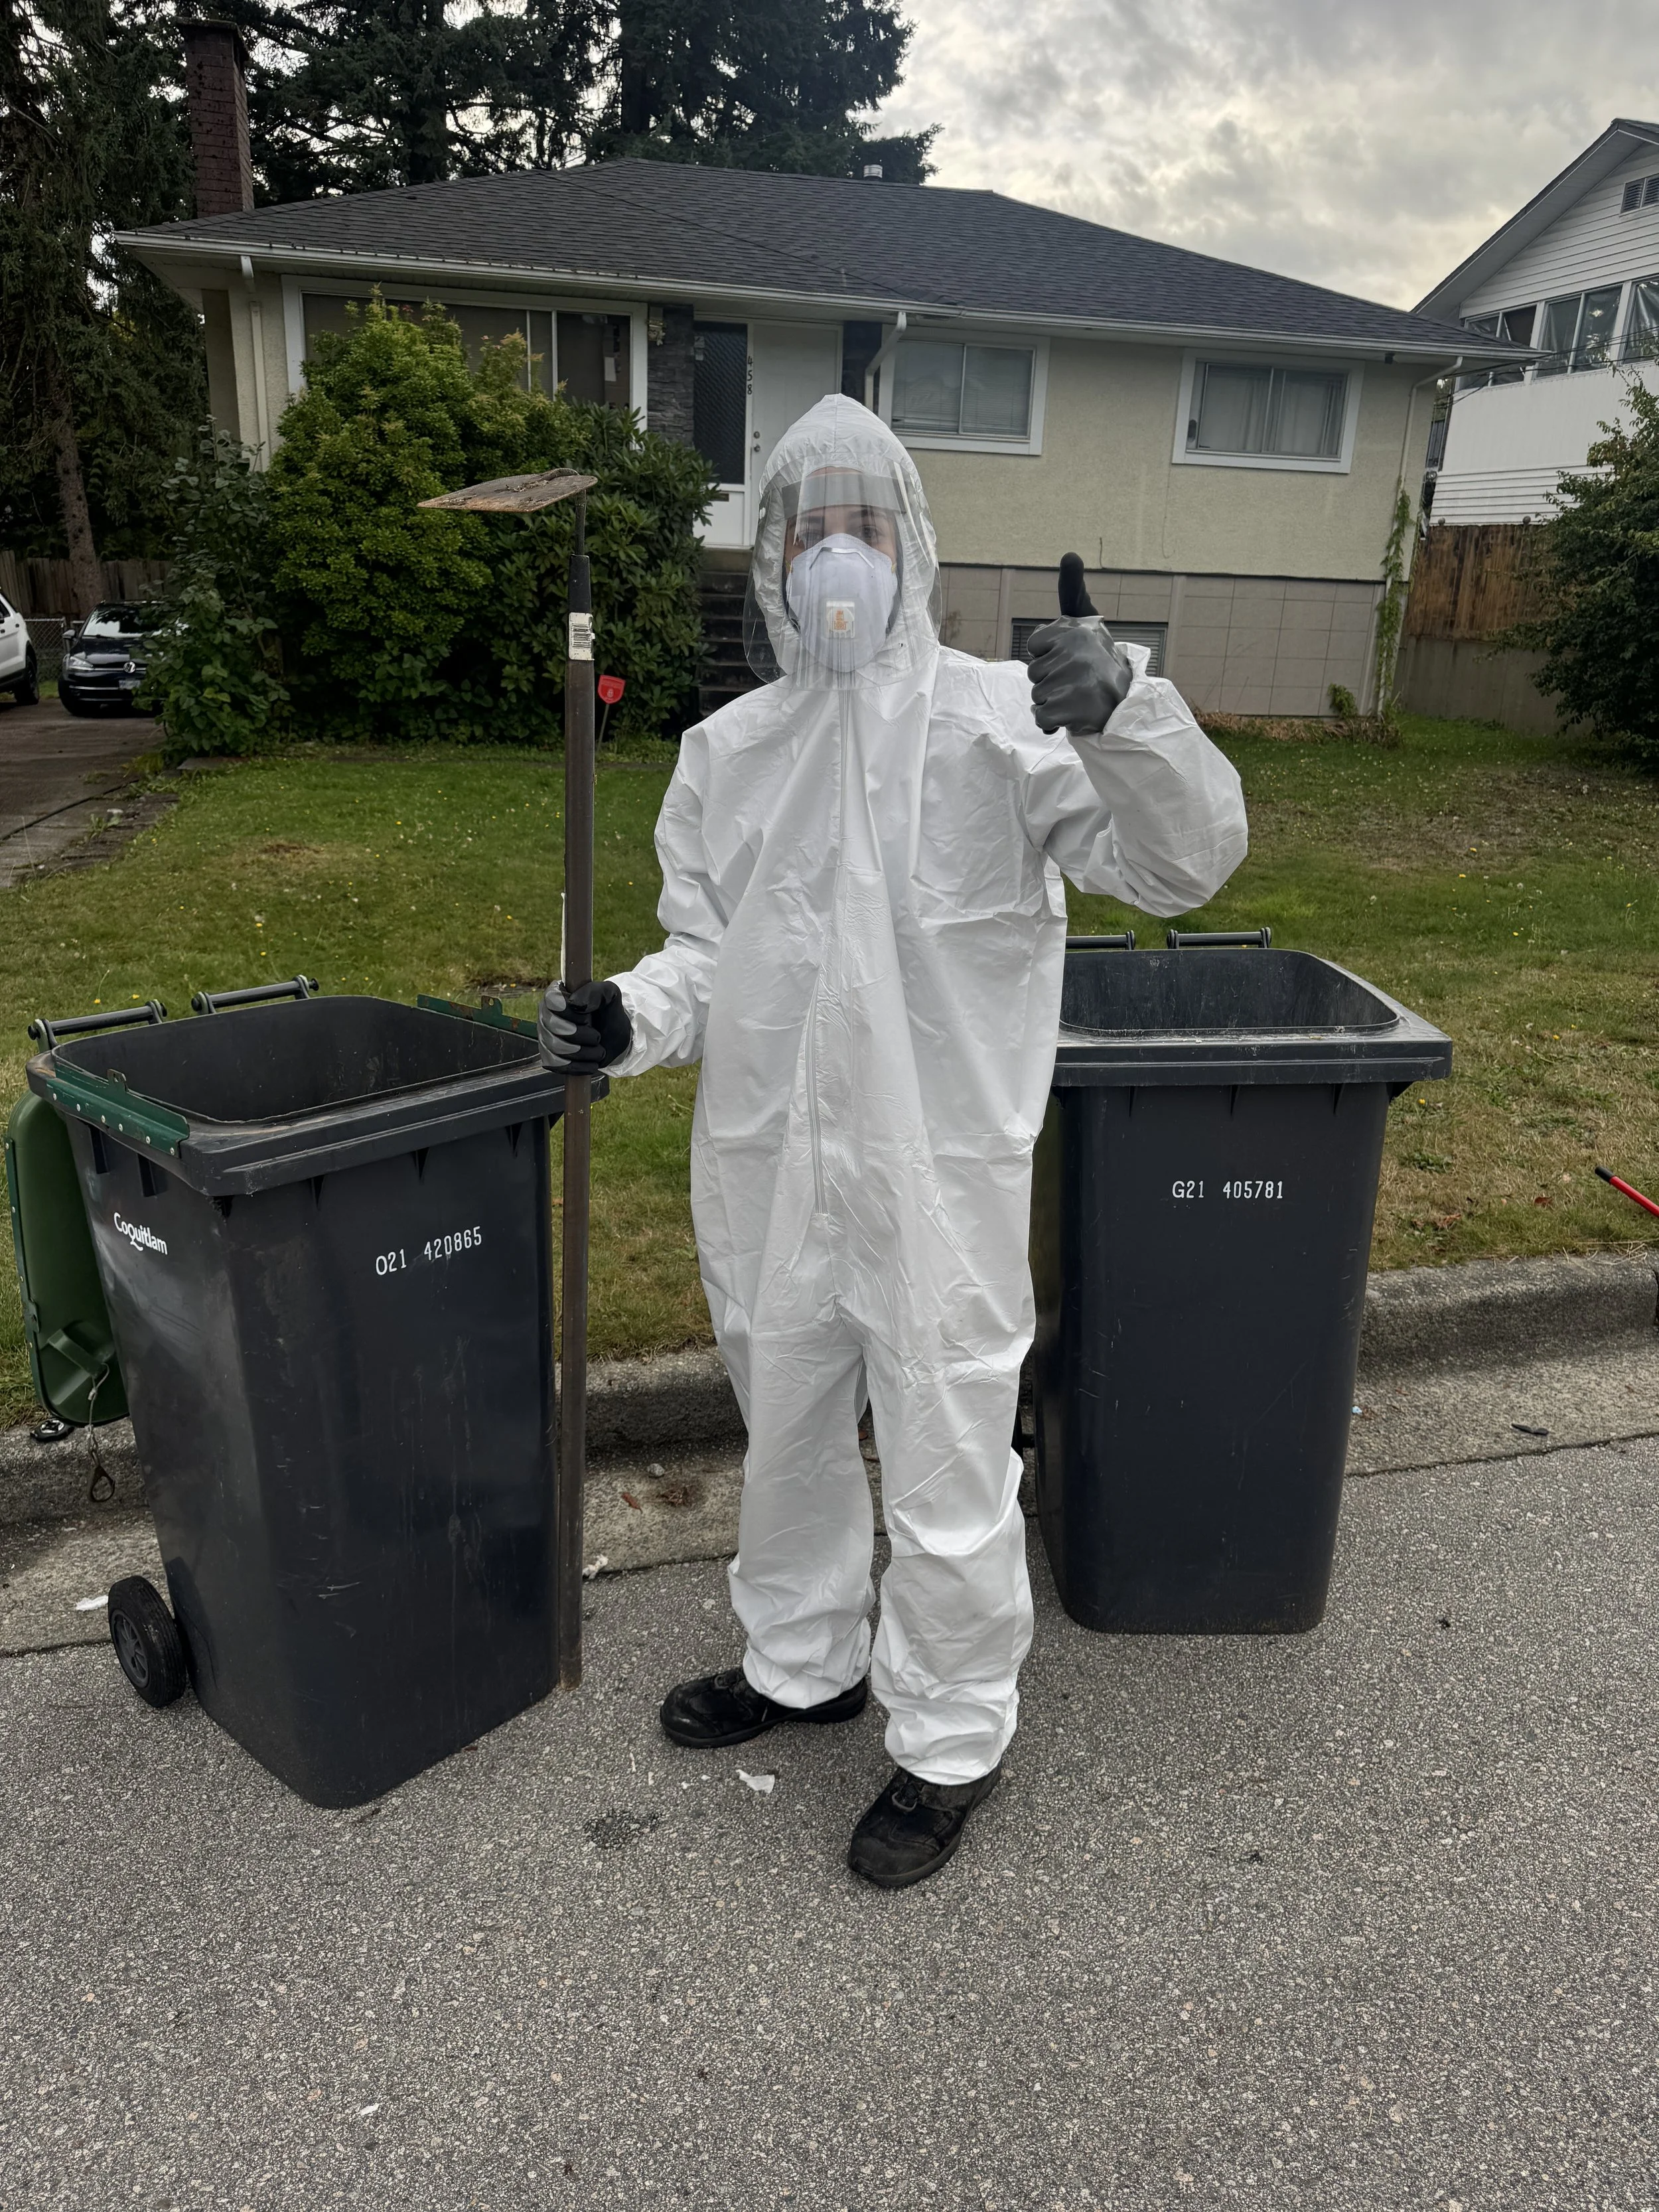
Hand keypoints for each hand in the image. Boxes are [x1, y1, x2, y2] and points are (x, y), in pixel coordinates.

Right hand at [538, 978, 631, 1070]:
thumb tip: (575, 1002)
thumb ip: (594, 992)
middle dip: (580, 1035)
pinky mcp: (549, 1057)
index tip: (587, 1017)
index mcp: (556, 994)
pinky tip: (592, 1063)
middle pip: (552, 1026)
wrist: (613, 1036)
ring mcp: (545, 1037)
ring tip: (598, 1050)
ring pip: (555, 1047)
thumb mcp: (609, 995)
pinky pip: (556, 1065)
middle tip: (597, 1036)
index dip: (570, 1011)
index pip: (552, 1000)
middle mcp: (545, 1014)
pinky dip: (579, 1066)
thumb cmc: (608, 1012)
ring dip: (583, 1052)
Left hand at [1026, 551, 1132, 735]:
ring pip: (1037, 696)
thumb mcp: (1087, 621)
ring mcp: (1072, 681)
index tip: (1074, 656)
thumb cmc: (1101, 661)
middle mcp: (1074, 652)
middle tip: (1079, 680)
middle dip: (1050, 680)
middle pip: (1034, 672)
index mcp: (1074, 629)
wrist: (1128, 703)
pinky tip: (1073, 714)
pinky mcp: (1070, 709)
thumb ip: (1072, 591)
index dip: (1050, 655)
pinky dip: (1053, 722)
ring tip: (1079, 696)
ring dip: (1053, 701)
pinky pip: (1041, 718)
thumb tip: (1070, 554)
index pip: (1035, 645)